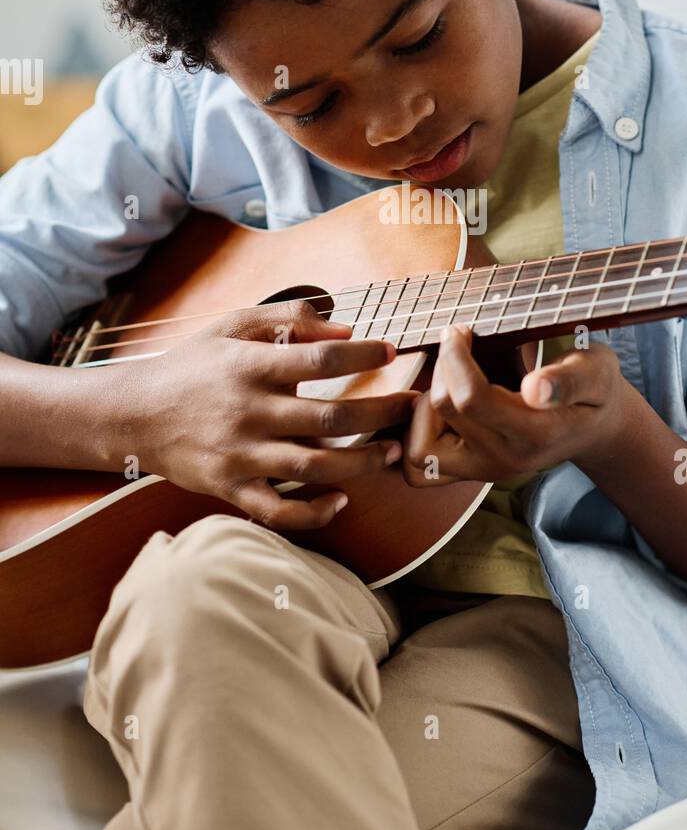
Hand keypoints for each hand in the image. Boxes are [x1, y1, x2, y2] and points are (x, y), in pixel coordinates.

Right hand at [117, 299, 418, 530]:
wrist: (132, 414)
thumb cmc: (191, 366)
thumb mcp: (232, 326)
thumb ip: (288, 318)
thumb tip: (345, 327)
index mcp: (250, 366)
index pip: (320, 360)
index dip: (361, 354)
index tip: (390, 350)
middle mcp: (248, 412)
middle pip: (330, 417)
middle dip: (381, 411)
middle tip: (412, 405)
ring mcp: (240, 455)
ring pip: (314, 466)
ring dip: (362, 462)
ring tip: (392, 451)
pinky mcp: (230, 488)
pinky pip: (278, 509)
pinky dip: (313, 511)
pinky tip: (341, 500)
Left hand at [401, 323, 623, 486]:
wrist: (595, 428)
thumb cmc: (593, 388)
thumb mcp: (596, 371)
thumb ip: (569, 380)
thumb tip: (536, 389)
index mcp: (535, 433)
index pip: (471, 399)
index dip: (455, 358)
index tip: (461, 330)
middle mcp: (505, 459)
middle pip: (442, 412)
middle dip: (442, 370)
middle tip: (458, 346)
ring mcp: (485, 470)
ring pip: (420, 451)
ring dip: (422, 410)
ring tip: (448, 382)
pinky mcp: (471, 472)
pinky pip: (422, 466)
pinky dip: (419, 434)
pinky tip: (441, 407)